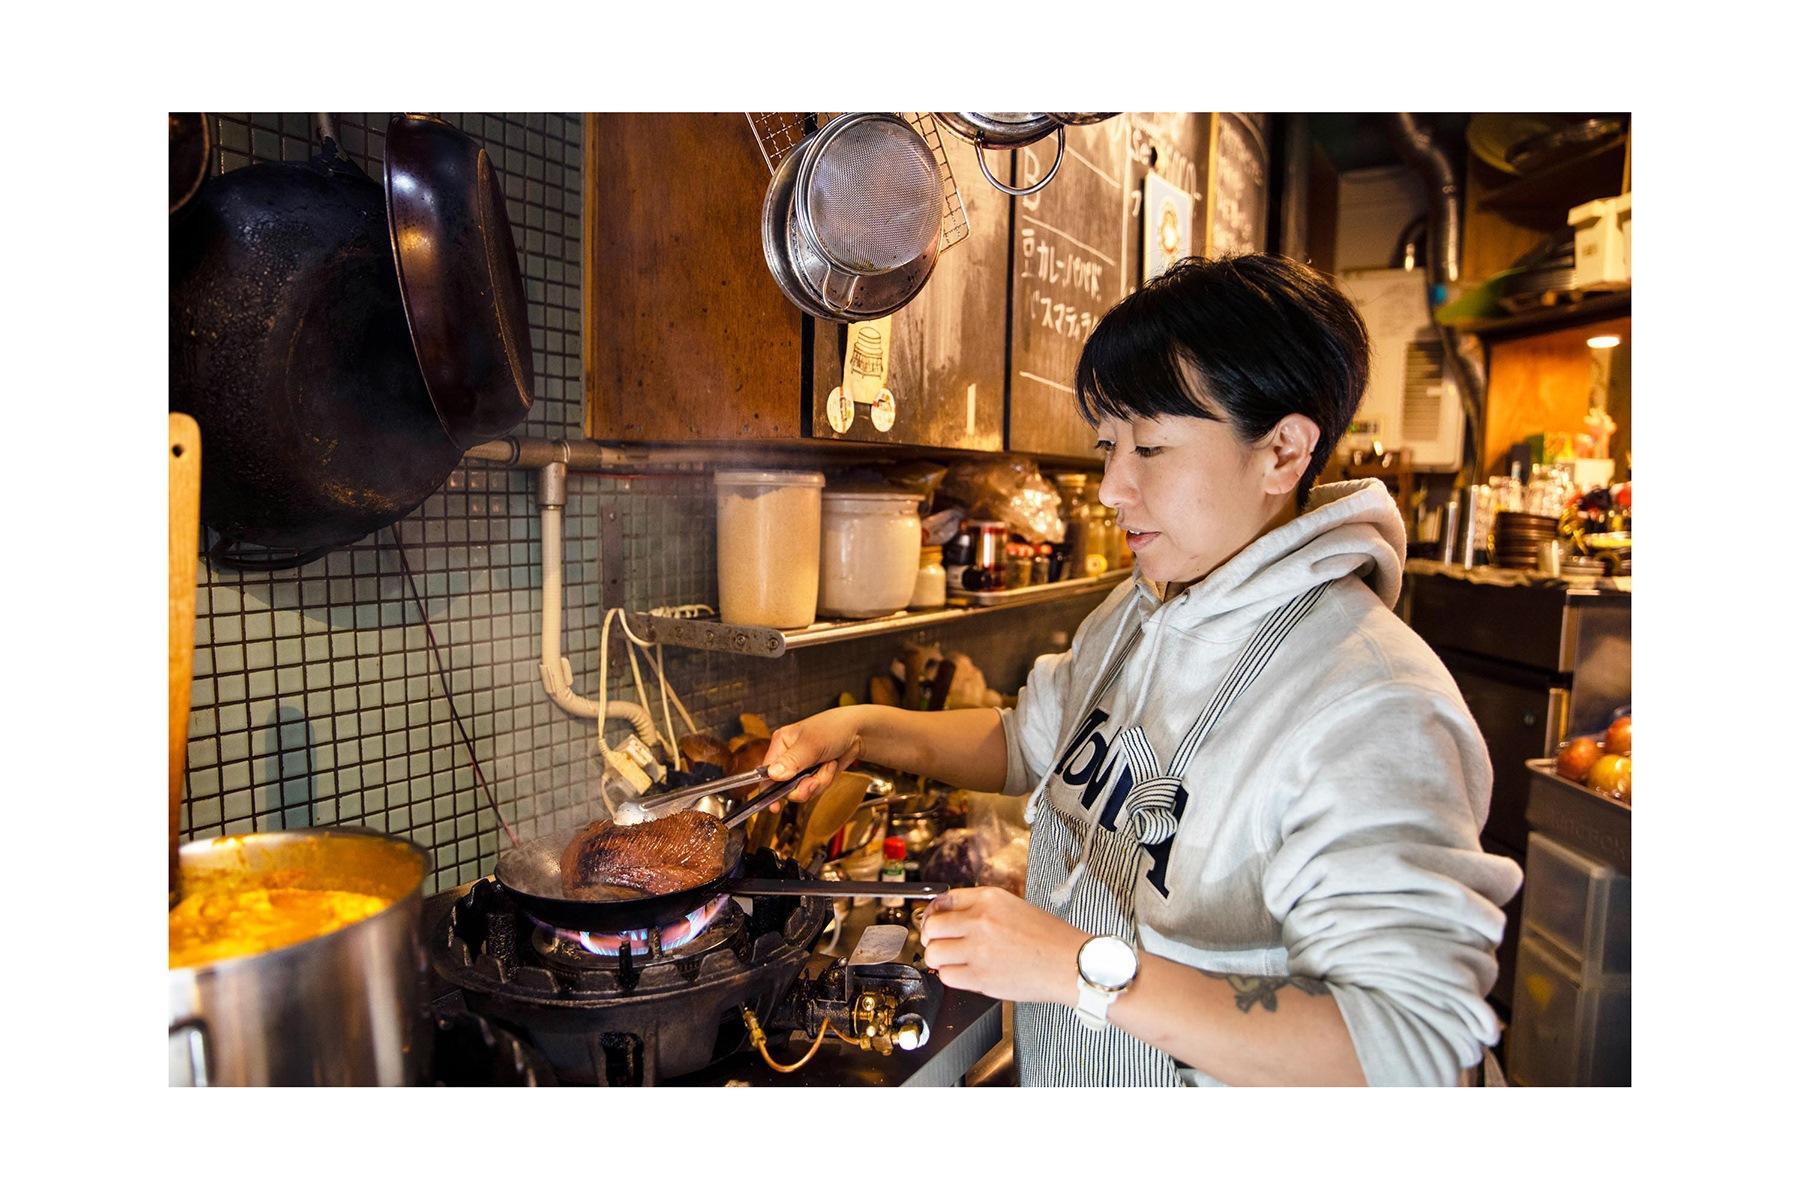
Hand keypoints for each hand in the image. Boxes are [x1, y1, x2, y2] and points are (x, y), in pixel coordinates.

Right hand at [761, 707, 865, 804]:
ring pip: (802, 790)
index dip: (770, 790)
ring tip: (827, 765)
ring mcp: (801, 768)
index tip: (774, 805)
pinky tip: (830, 766)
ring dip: (818, 782)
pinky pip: (814, 789)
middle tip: (814, 779)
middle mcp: (788, 757)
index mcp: (781, 743)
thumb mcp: (812, 744)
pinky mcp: (813, 775)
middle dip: (804, 786)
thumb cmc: (834, 728)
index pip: (767, 772)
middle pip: (785, 786)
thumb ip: (792, 761)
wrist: (858, 732)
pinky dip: (825, 781)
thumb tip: (773, 774)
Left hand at [918, 886, 1088, 1005]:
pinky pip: (947, 976)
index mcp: (989, 899)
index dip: (934, 914)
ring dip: (939, 959)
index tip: (934, 921)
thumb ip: (982, 910)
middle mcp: (979, 920)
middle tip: (939, 944)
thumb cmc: (1050, 939)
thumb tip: (952, 918)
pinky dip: (951, 976)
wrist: (1071, 964)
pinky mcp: (980, 976)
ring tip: (953, 961)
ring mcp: (978, 949)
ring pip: (933, 953)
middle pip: (931, 927)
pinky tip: (965, 973)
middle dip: (932, 938)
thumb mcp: (1014, 907)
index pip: (943, 900)